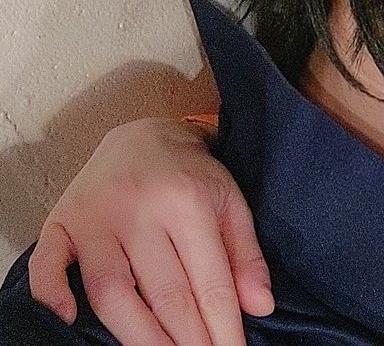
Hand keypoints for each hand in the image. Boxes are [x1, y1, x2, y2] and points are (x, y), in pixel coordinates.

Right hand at [28, 117, 272, 345]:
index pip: (208, 280)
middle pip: (162, 292)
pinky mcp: (61, 221)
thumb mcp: (231, 203)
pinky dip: (52, 293)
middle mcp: (139, 210)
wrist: (144, 134)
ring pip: (110, 290)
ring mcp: (95, 217)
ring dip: (136, 334)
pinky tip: (70, 321)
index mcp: (187, 203)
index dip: (222, 326)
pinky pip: (47, 262)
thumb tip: (261, 307)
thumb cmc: (192, 176)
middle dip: (187, 338)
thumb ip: (246, 255)